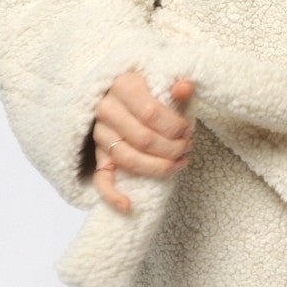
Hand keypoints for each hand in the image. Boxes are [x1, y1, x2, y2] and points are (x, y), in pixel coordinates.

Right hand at [92, 75, 196, 212]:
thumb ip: (175, 84)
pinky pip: (101, 179)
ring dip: (158, 168)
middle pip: (143, 139)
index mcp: (122, 85)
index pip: (151, 113)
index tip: (188, 130)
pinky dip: (112, 195)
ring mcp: (100, 134)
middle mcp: (106, 109)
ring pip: (129, 159)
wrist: (121, 93)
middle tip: (188, 147)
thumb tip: (185, 88)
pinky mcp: (98, 154)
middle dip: (172, 148)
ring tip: (179, 164)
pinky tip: (128, 206)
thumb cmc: (150, 88)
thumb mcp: (163, 79)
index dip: (175, 127)